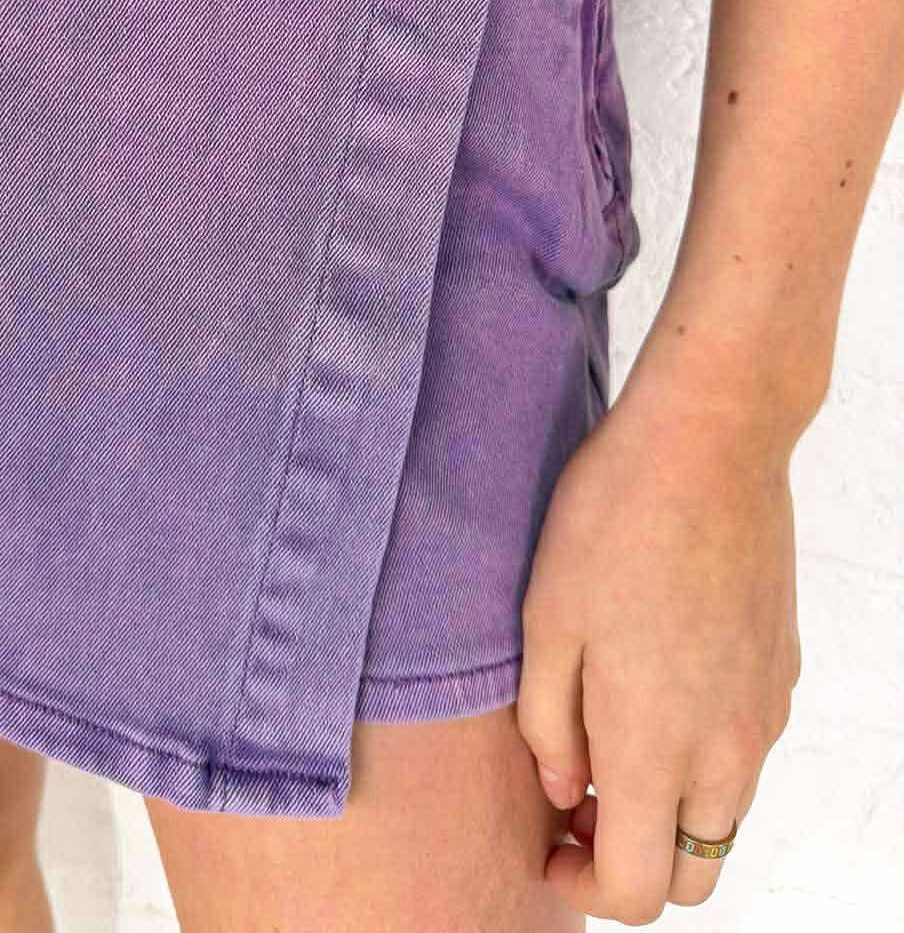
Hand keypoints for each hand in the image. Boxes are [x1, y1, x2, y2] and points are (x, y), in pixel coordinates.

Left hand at [514, 328, 802, 924]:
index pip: (636, 890)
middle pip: (692, 874)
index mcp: (656, 747)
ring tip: (608, 737)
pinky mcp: (782, 670)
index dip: (583, 888)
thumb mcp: (545, 621)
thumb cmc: (613, 521)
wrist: (710, 441)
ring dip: (669, 810)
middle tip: (576, 804)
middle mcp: (726, 749)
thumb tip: (564, 791)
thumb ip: (548, 726)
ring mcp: (764, 711)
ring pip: (723, 814)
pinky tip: (653, 683)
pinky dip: (702, 755)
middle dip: (631, 863)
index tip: (548, 845)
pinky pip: (745, 750)